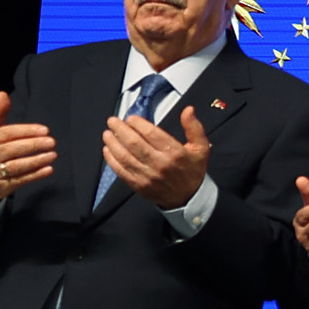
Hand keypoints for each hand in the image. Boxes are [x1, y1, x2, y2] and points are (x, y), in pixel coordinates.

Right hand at [0, 90, 56, 210]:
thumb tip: (2, 94)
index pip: (6, 133)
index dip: (26, 131)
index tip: (45, 130)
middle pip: (11, 149)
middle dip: (33, 145)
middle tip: (52, 142)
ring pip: (16, 166)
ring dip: (36, 161)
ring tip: (53, 155)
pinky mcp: (2, 186)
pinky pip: (20, 180)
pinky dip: (35, 175)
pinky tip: (48, 169)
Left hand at [100, 95, 211, 209]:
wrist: (188, 197)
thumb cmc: (192, 170)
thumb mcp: (201, 147)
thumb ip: (194, 127)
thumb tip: (188, 110)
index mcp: (176, 153)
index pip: (151, 134)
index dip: (138, 124)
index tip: (130, 118)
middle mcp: (161, 164)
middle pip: (134, 143)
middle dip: (120, 130)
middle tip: (113, 121)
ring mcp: (148, 176)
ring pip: (125, 156)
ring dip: (113, 143)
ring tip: (107, 134)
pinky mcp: (139, 186)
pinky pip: (121, 171)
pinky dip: (112, 160)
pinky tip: (108, 150)